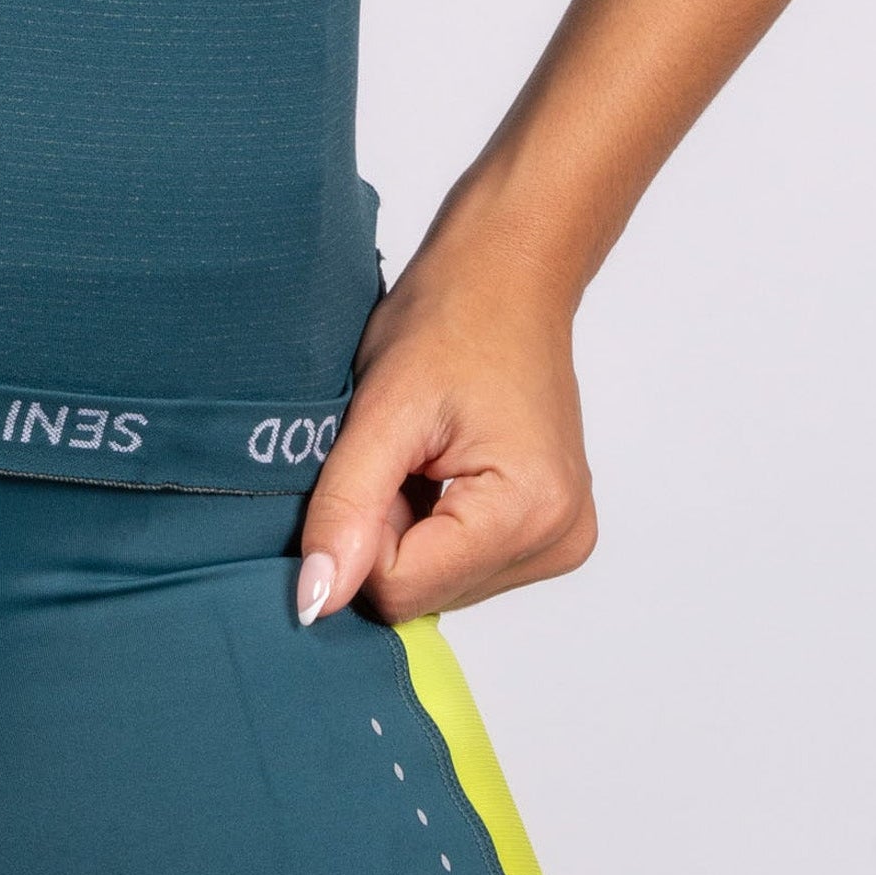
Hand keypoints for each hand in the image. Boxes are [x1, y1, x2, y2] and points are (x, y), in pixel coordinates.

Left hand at [292, 234, 596, 624]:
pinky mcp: (550, 531)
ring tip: (420, 450)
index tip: (371, 457)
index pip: (402, 589)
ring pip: (439, 582)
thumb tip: (314, 602)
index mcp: (529, 512)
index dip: (360, 530)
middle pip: (424, 592)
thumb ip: (346, 507)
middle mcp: (559, 540)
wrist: (507, 272)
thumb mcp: (381, 406)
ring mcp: (561, 540)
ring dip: (408, 526)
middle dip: (387, 529)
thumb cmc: (453, 314)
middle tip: (396, 448)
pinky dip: (433, 522)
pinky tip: (440, 464)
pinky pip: (463, 562)